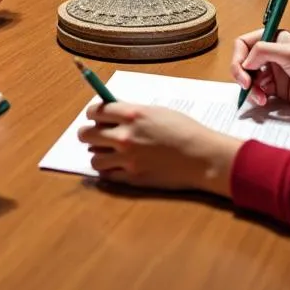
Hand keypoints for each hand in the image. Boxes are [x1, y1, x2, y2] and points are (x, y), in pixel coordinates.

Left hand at [78, 102, 240, 196]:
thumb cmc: (184, 129)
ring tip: (107, 152)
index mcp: (131, 114)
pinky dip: (108, 170)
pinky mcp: (132, 178)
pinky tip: (115, 166)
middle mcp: (125, 136)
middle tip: (94, 134)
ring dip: (98, 153)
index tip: (94, 117)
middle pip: (87, 134)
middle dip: (88, 133)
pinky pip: (106, 175)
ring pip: (94, 157)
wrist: (202, 157)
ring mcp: (127, 159)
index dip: (92, 114)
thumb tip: (112, 113)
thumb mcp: (156, 111)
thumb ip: (131, 112)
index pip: (95, 111)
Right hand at [232, 29, 289, 118]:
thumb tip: (245, 62)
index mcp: (273, 39)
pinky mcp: (278, 89)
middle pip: (243, 62)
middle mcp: (271, 54)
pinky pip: (258, 92)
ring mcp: (274, 73)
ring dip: (250, 88)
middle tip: (247, 86)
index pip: (244, 43)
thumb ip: (264, 51)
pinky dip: (257, 96)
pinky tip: (266, 101)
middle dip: (241, 74)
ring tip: (261, 98)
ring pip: (249, 79)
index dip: (239, 57)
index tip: (245, 72)